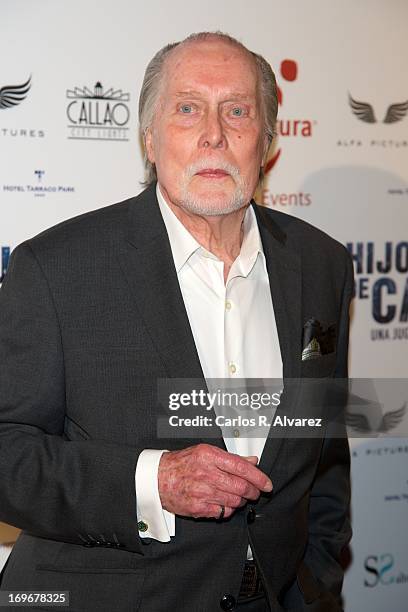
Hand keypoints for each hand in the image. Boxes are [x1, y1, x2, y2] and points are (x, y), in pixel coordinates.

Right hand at [158, 443, 272, 518]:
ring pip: (235, 501)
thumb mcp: (205, 452)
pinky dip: (228, 509)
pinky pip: (223, 512)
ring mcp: (202, 491)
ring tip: (238, 496)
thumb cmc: (181, 463)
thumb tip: (252, 461)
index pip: (242, 467)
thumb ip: (230, 458)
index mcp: (209, 456)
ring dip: (241, 501)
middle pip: (241, 486)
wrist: (157, 478)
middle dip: (253, 491)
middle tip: (255, 492)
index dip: (259, 477)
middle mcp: (206, 473)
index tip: (267, 483)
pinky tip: (224, 503)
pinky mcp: (198, 507)